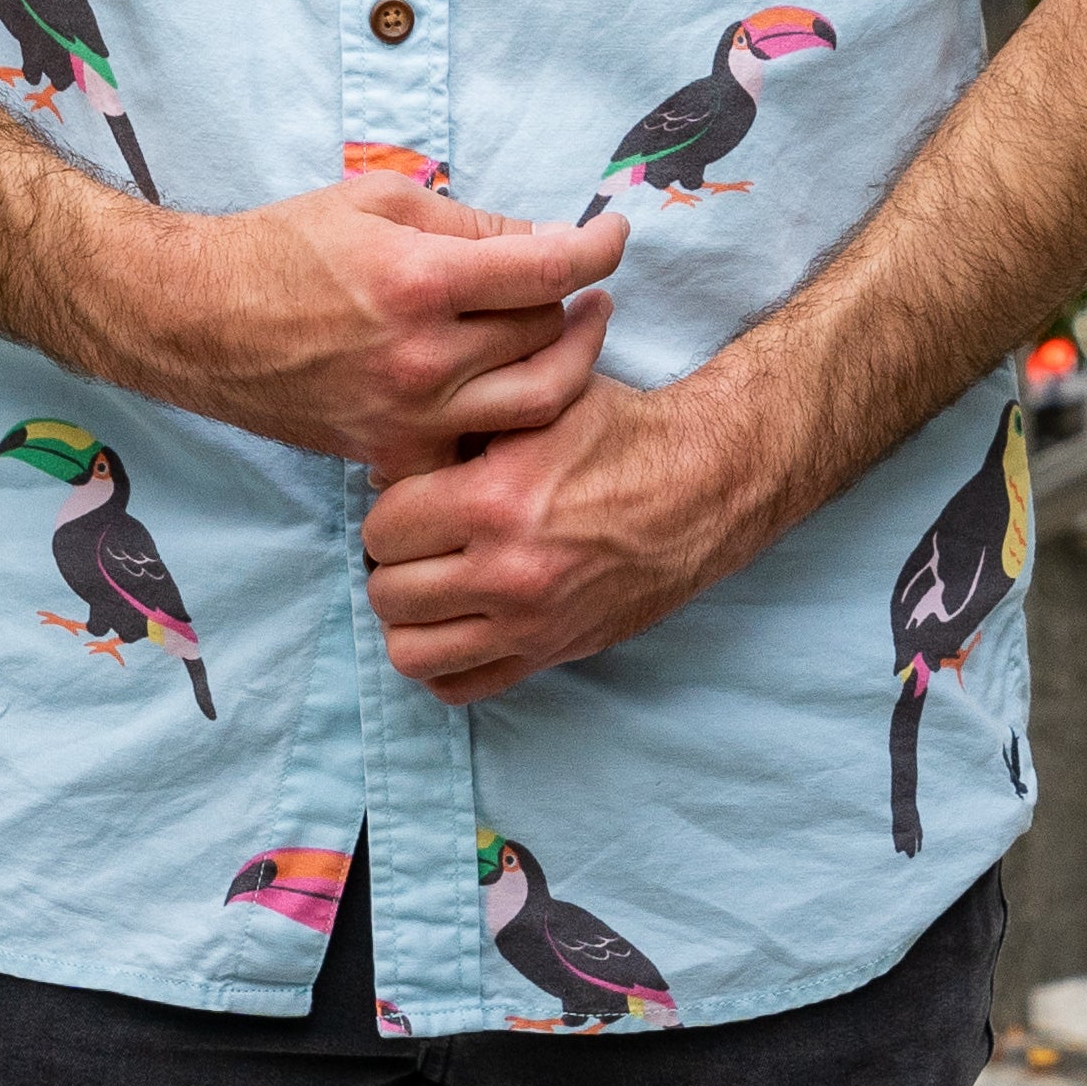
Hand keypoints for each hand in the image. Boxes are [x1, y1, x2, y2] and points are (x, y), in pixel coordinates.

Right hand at [111, 174, 629, 466]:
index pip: (548, 267)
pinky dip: (506, 418)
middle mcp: (422, 357)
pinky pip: (481, 444)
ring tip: (569, 330)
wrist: (196, 322)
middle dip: (570, 297)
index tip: (614, 232)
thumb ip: (471, 221)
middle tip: (572, 278)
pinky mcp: (390, 453)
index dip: (598, 246)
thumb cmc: (282, 248)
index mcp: (421, 280)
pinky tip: (506, 386)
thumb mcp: (377, 201)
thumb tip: (547, 240)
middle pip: (547, 333)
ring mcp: (409, 415)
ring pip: (536, 400)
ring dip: (563, 361)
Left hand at [358, 373, 779, 707]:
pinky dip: (445, 660)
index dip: (389, 506)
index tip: (411, 496)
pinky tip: (460, 621)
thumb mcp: (541, 399)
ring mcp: (530, 623)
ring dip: (409, 617)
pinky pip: (460, 686)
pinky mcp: (552, 653)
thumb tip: (382, 461)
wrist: (704, 486)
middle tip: (414, 541)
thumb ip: (462, 421)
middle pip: (388, 592)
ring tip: (428, 585)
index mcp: (497, 501)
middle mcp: (508, 572)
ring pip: (410, 652)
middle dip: (392, 562)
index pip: (383, 528)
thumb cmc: (619, 433)